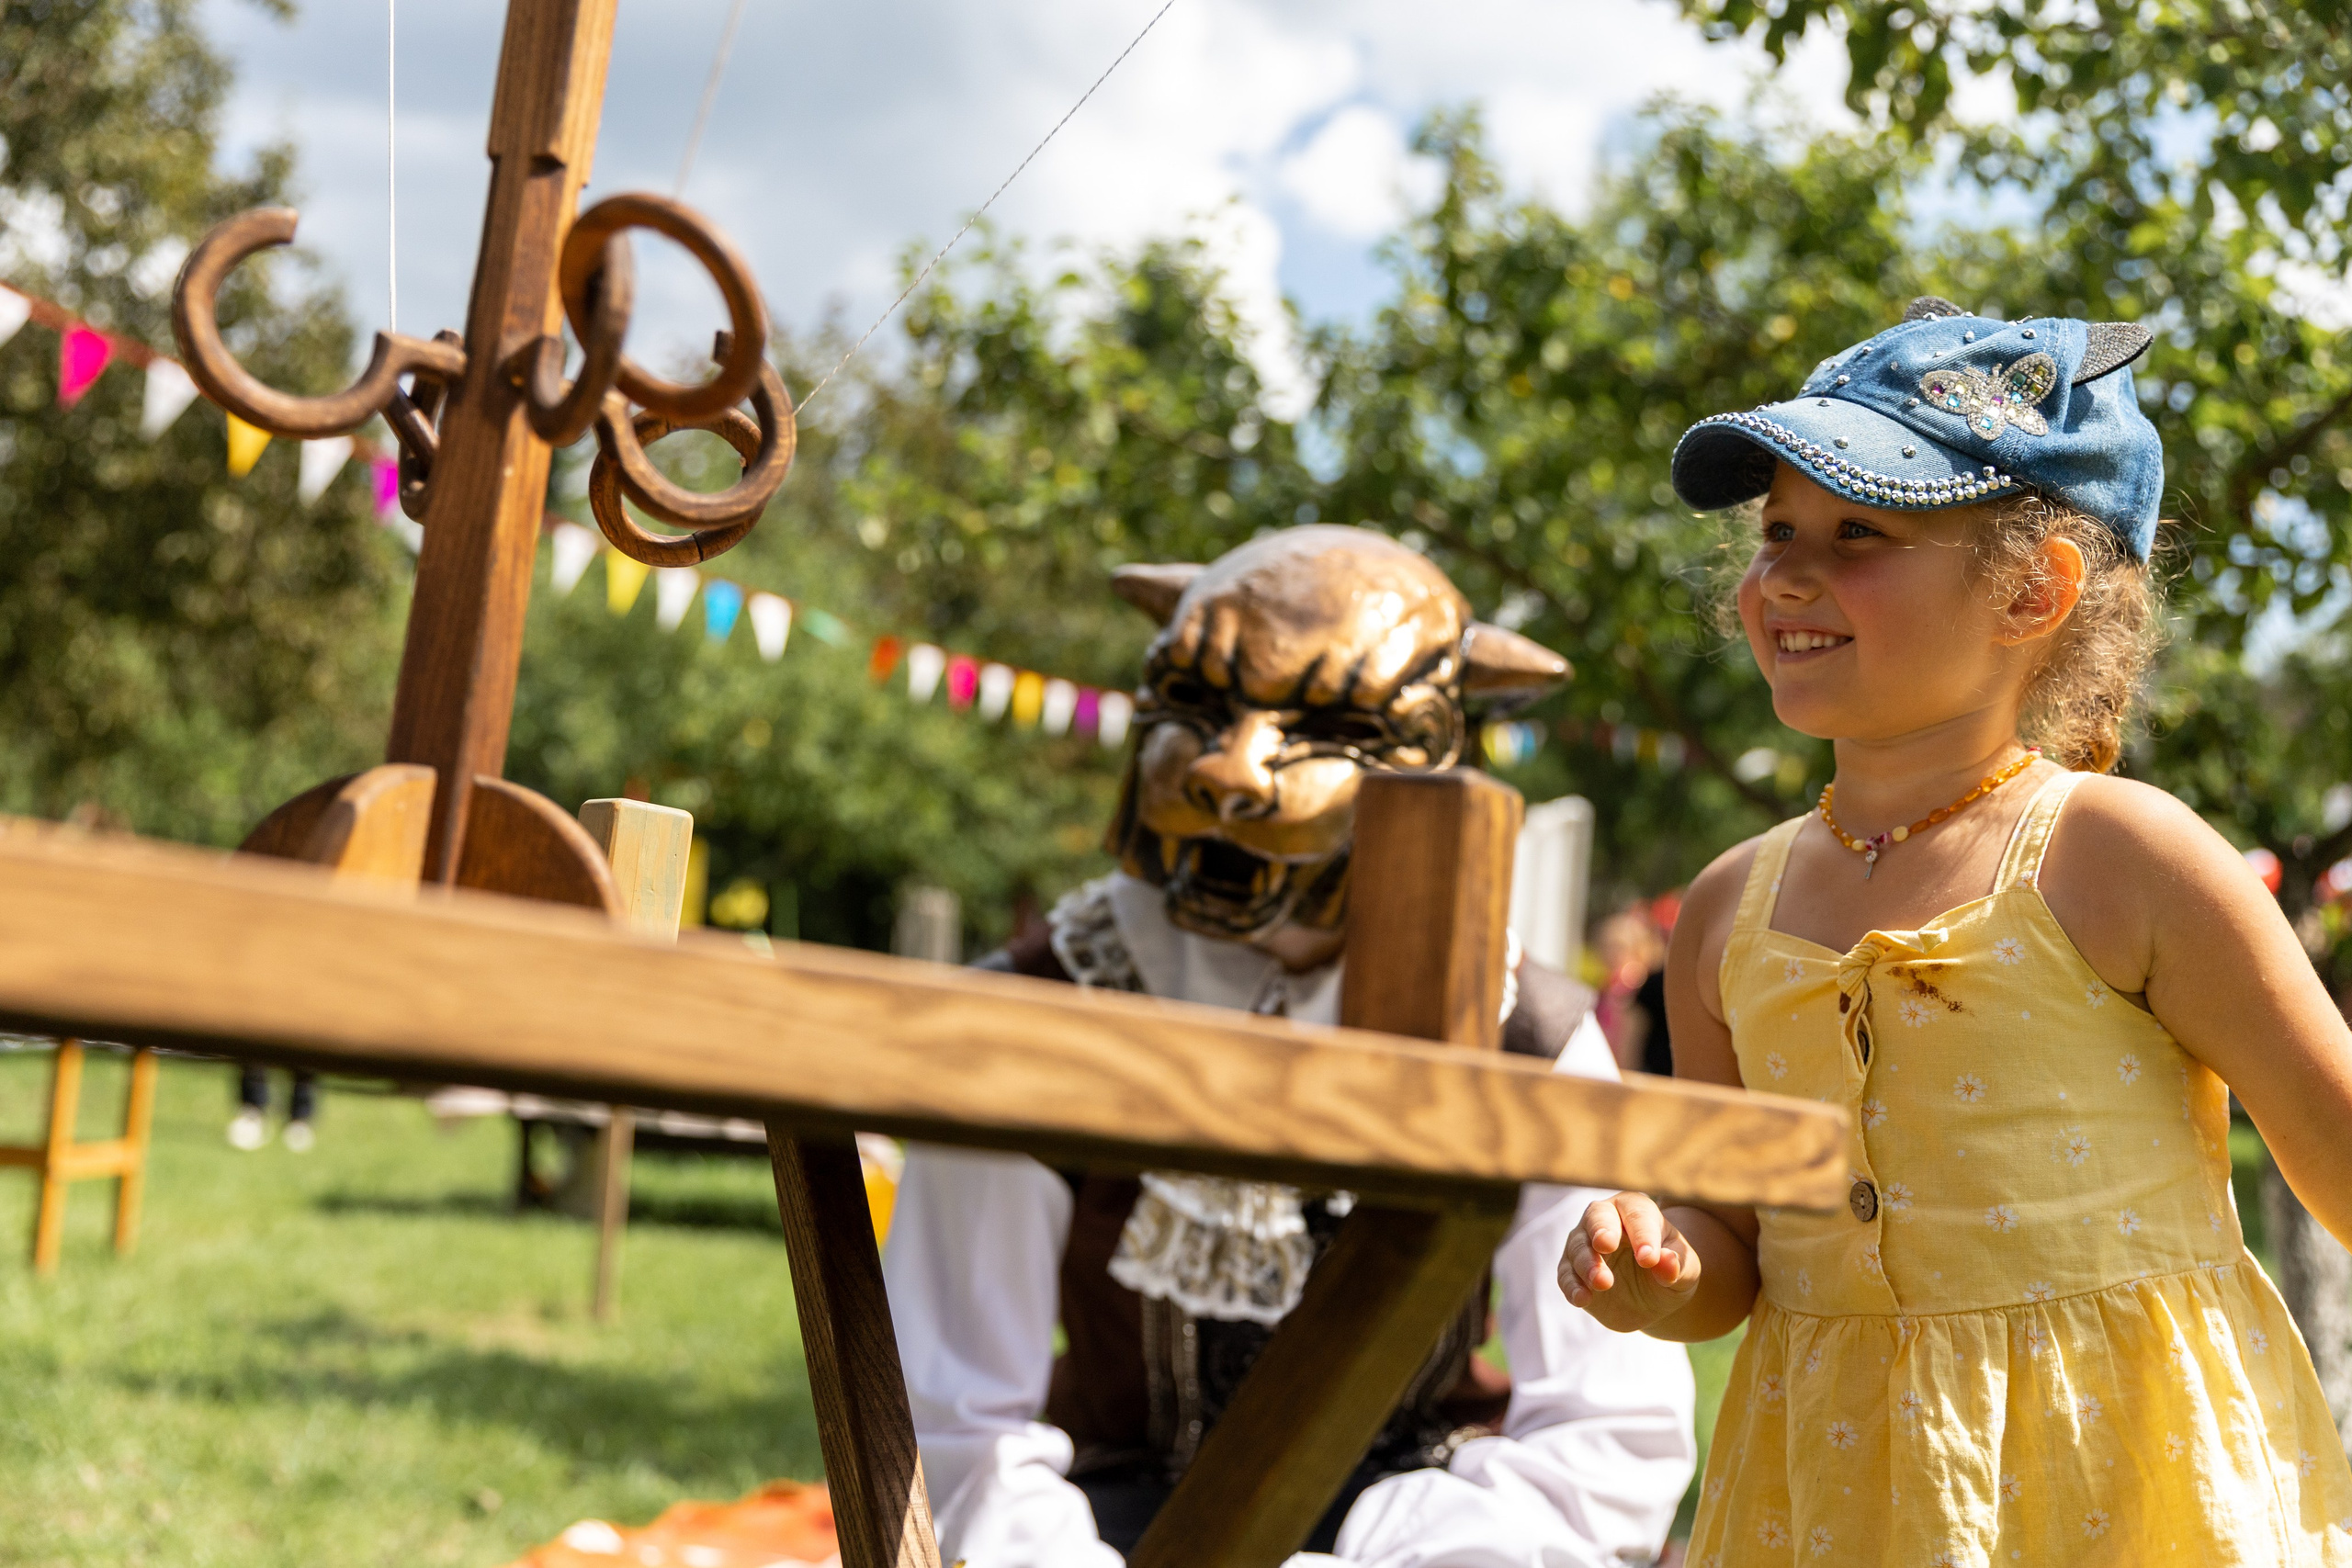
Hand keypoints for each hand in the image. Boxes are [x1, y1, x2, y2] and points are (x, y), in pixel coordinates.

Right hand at [1557, 1192, 1701, 1333]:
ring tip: (1603, 1283)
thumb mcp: (1686, 1272)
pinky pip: (1566, 1274)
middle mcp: (1605, 1219)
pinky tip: (1582, 1298)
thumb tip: (1667, 1260)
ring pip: (1578, 1246)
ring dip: (1588, 1264)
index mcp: (1637, 1211)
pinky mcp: (1572, 1270)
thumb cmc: (1670, 1271)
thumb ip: (1677, 1266)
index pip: (1638, 1215)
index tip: (1649, 1259)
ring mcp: (1584, 1244)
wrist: (1651, 1297)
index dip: (1643, 1235)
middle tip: (1606, 1245)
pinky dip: (1572, 1285)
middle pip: (1597, 1217)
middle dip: (1601, 1230)